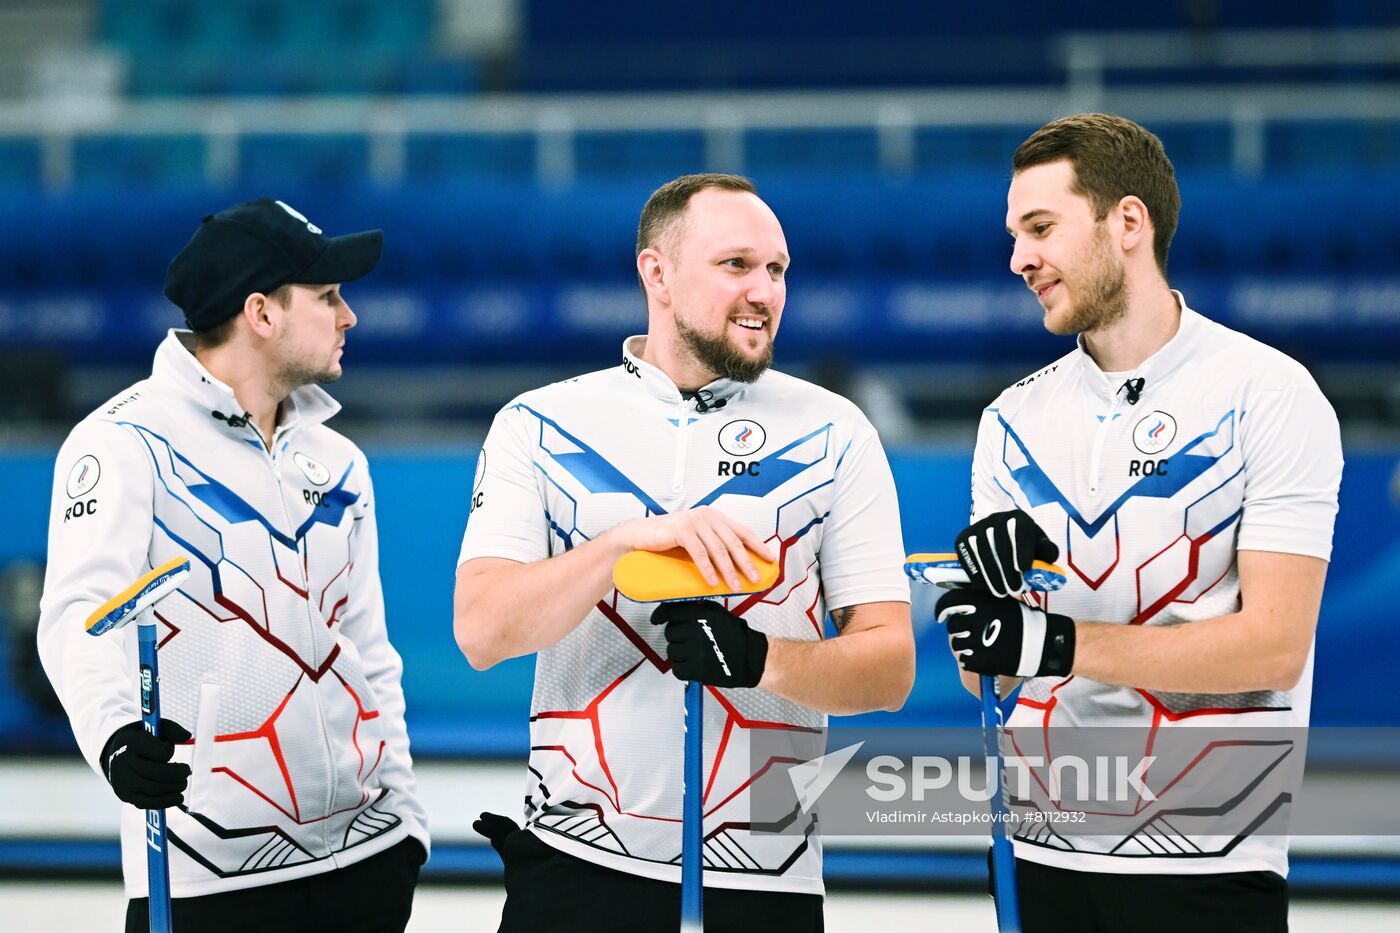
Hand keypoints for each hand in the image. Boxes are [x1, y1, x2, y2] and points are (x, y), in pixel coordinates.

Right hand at [101, 719, 191, 809]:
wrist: (116, 752)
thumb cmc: (143, 739)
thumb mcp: (155, 727)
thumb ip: (172, 729)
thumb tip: (187, 737)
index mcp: (132, 743)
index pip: (158, 752)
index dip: (169, 751)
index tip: (170, 749)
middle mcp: (124, 762)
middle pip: (157, 773)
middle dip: (177, 774)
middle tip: (187, 772)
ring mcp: (122, 780)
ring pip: (152, 790)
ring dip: (173, 789)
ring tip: (183, 784)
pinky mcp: (124, 794)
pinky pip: (145, 803)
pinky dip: (164, 802)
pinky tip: (177, 798)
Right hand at [612, 507, 775, 592]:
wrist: (640, 535)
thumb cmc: (669, 540)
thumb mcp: (697, 539)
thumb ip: (714, 545)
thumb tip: (736, 566)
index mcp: (715, 516)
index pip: (743, 531)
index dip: (759, 546)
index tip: (771, 559)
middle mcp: (708, 516)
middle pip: (734, 542)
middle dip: (747, 563)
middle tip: (756, 579)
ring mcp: (695, 521)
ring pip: (719, 550)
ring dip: (729, 571)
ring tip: (736, 586)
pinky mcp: (682, 529)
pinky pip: (699, 553)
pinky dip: (708, 569)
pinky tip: (714, 582)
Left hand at [652, 600, 767, 687]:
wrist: (751, 658)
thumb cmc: (737, 636)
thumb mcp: (719, 613)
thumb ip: (700, 607)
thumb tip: (681, 603)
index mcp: (701, 615)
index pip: (670, 612)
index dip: (659, 615)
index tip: (656, 619)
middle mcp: (696, 631)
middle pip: (670, 632)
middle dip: (677, 636)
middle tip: (689, 639)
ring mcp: (695, 652)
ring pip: (672, 651)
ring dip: (680, 653)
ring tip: (694, 653)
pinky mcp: (696, 670)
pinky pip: (677, 669)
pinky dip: (682, 668)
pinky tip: (693, 665)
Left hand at [936, 588, 1074, 676]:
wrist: (1043, 644)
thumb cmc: (1024, 621)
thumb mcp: (1004, 601)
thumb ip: (982, 600)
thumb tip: (960, 597)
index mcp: (982, 603)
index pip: (950, 602)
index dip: (942, 609)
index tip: (942, 615)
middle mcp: (978, 620)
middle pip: (952, 626)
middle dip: (958, 630)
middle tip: (968, 632)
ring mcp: (979, 641)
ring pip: (956, 644)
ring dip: (964, 646)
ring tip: (978, 646)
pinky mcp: (982, 660)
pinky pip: (965, 661)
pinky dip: (970, 660)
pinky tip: (981, 657)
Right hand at [955, 509, 1058, 596]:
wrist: (1002, 542)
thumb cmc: (1026, 548)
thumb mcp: (1040, 548)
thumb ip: (1047, 552)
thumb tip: (1049, 559)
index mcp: (1019, 518)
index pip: (1021, 529)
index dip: (1022, 548)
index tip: (1024, 569)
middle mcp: (996, 518)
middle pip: (1000, 542)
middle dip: (1007, 569)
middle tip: (1014, 590)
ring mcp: (978, 527)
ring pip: (982, 550)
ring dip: (992, 574)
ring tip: (1002, 592)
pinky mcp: (963, 538)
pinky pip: (968, 556)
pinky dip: (976, 573)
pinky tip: (986, 586)